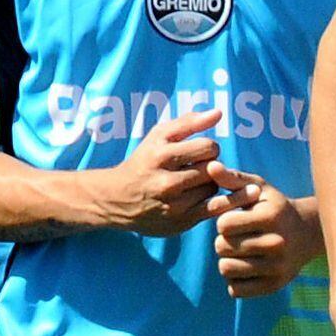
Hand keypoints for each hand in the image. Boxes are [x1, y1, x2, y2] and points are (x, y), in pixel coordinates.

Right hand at [98, 106, 229, 234]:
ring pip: (213, 189)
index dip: (208, 147)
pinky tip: (200, 196)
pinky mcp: (181, 223)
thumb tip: (218, 113)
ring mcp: (174, 206)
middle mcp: (166, 182)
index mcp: (161, 156)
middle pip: (213, 169)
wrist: (117, 199)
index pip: (208, 147)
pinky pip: (213, 209)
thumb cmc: (144, 161)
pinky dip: (213, 201)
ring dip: (211, 184)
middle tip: (200, 168)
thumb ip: (189, 122)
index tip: (200, 152)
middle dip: (211, 166)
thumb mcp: (158, 136)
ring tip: (196, 183)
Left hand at [213, 172, 322, 298]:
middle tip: (237, 237)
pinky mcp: (274, 286)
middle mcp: (276, 243)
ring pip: (226, 269)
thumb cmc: (274, 207)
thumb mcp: (258, 188)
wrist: (307, 234)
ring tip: (239, 252)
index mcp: (271, 217)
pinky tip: (245, 267)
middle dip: (223, 240)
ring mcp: (277, 267)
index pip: (223, 225)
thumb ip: (233, 179)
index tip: (235, 220)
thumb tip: (211, 167)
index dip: (223, 221)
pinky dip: (234, 279)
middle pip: (222, 247)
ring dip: (227, 260)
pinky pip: (235, 289)